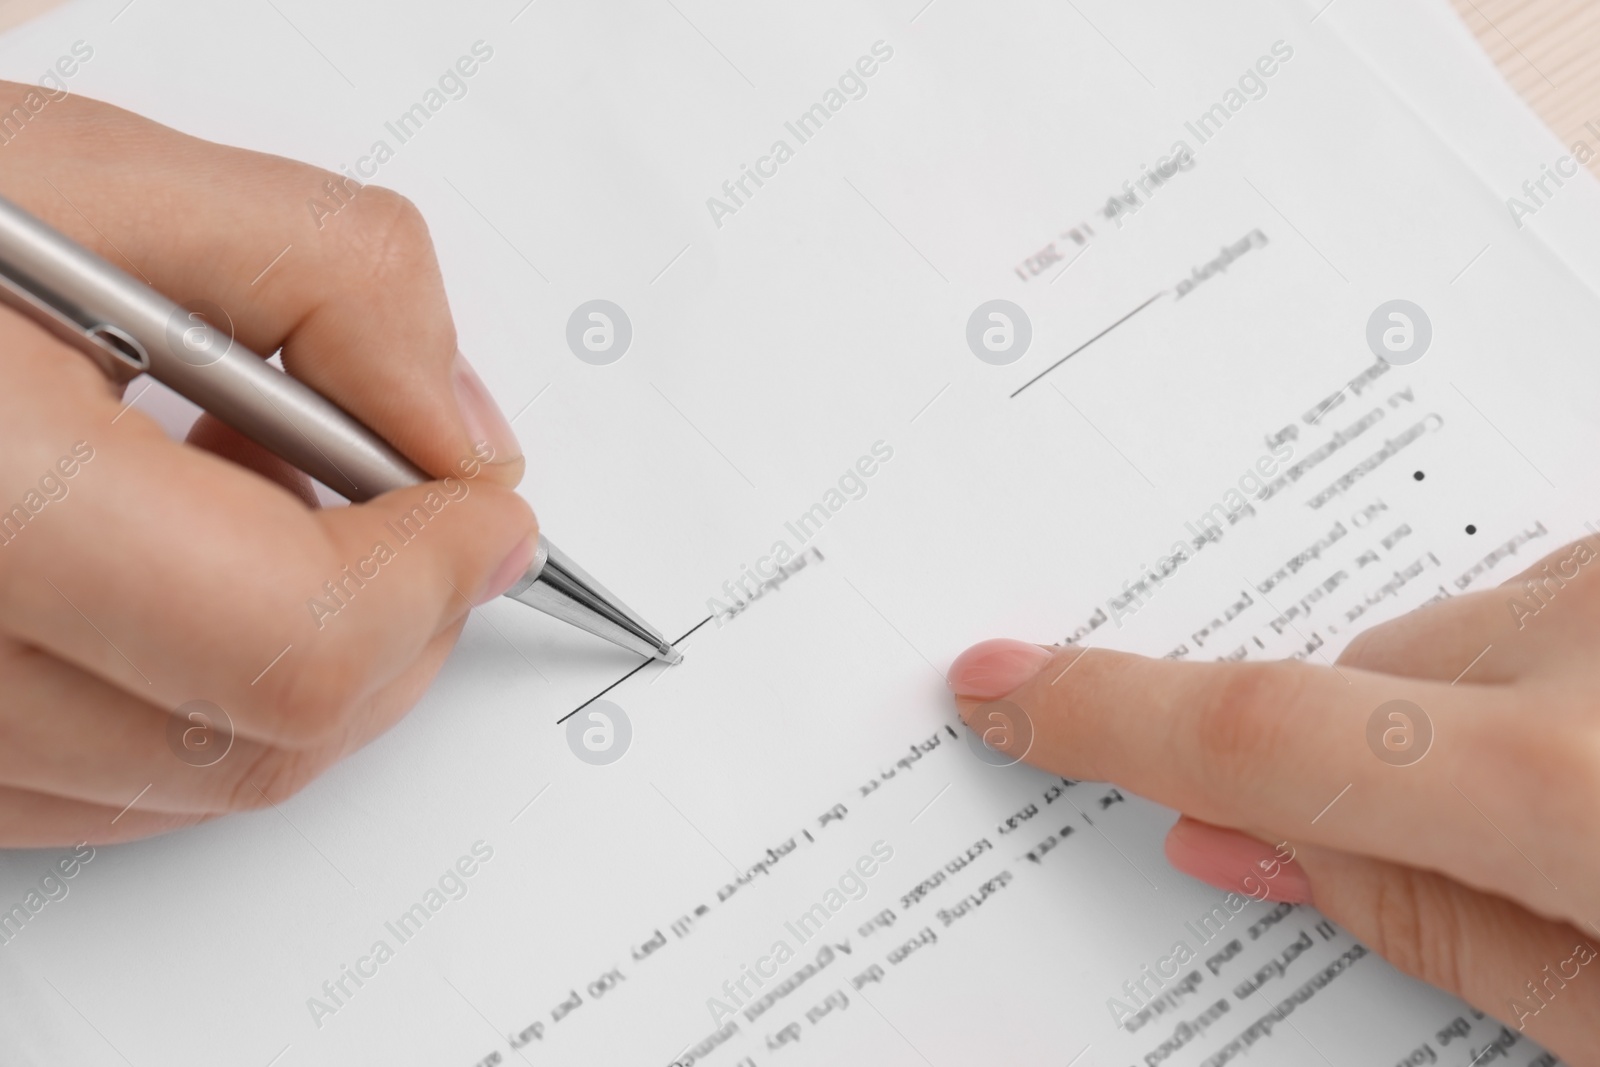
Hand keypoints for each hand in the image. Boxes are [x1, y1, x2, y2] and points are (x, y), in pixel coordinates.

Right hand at [0, 84, 537, 844]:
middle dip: (394, 629)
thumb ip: (329, 280)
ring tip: (271, 503)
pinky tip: (179, 563)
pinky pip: (92, 787)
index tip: (486, 513)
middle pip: (254, 740)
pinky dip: (192, 693)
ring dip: (298, 660)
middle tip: (425, 517)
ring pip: (182, 782)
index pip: (294, 639)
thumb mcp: (94, 179)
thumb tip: (461, 430)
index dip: (435, 577)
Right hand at [948, 536, 1599, 1062]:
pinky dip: (1568, 667)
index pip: (1262, 735)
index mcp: (1575, 782)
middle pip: (1368, 678)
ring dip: (1488, 714)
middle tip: (1488, 863)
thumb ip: (1429, 924)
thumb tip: (1251, 843)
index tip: (1004, 692)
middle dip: (1370, 766)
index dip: (1108, 717)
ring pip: (1466, 630)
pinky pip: (1555, 595)